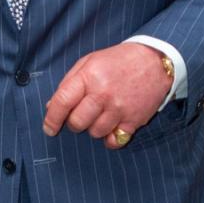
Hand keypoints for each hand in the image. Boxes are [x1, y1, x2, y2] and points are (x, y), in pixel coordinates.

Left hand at [43, 42, 171, 148]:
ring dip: (93, 128)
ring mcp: (120, 108)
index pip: (62, 102)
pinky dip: (110, 138)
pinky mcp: (134, 120)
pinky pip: (114, 141)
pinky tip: (112, 127)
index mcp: (89, 76)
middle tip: (82, 114)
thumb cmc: (118, 61)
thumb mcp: (89, 62)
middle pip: (77, 123)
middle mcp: (104, 94)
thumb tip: (51, 107)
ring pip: (95, 133)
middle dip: (74, 123)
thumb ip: (68, 83)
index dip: (52, 119)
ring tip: (101, 115)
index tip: (49, 129)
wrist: (155, 61)